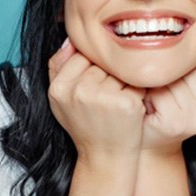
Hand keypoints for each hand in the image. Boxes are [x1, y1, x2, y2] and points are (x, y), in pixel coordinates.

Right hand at [48, 39, 145, 159]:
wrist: (104, 158)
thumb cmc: (85, 126)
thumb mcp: (60, 99)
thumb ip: (58, 67)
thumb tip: (70, 38)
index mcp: (59, 88)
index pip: (81, 55)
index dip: (91, 70)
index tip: (94, 89)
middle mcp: (79, 91)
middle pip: (102, 62)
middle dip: (107, 76)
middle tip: (105, 101)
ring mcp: (103, 97)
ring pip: (119, 70)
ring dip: (122, 83)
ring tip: (115, 105)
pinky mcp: (126, 103)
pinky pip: (136, 82)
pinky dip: (137, 93)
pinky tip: (128, 109)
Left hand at [141, 56, 195, 154]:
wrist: (151, 143)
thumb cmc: (168, 111)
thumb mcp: (192, 88)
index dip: (184, 66)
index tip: (176, 81)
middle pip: (190, 69)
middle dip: (170, 74)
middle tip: (161, 89)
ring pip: (175, 78)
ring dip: (158, 83)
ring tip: (156, 96)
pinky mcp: (177, 123)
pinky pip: (160, 91)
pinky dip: (149, 93)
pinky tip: (150, 104)